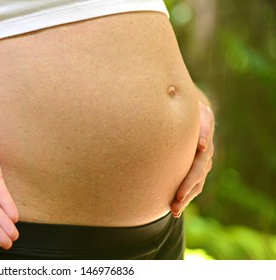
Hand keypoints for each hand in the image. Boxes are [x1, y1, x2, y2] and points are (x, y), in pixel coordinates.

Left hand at [171, 101, 214, 217]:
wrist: (186, 118)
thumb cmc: (178, 106)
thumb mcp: (179, 98)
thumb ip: (176, 98)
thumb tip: (173, 94)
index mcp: (203, 127)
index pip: (204, 135)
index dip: (204, 138)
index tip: (200, 146)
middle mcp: (205, 147)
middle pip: (200, 166)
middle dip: (188, 182)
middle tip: (177, 196)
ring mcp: (202, 161)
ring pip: (197, 180)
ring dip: (186, 195)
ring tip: (174, 208)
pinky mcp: (196, 170)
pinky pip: (193, 186)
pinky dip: (185, 197)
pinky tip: (174, 209)